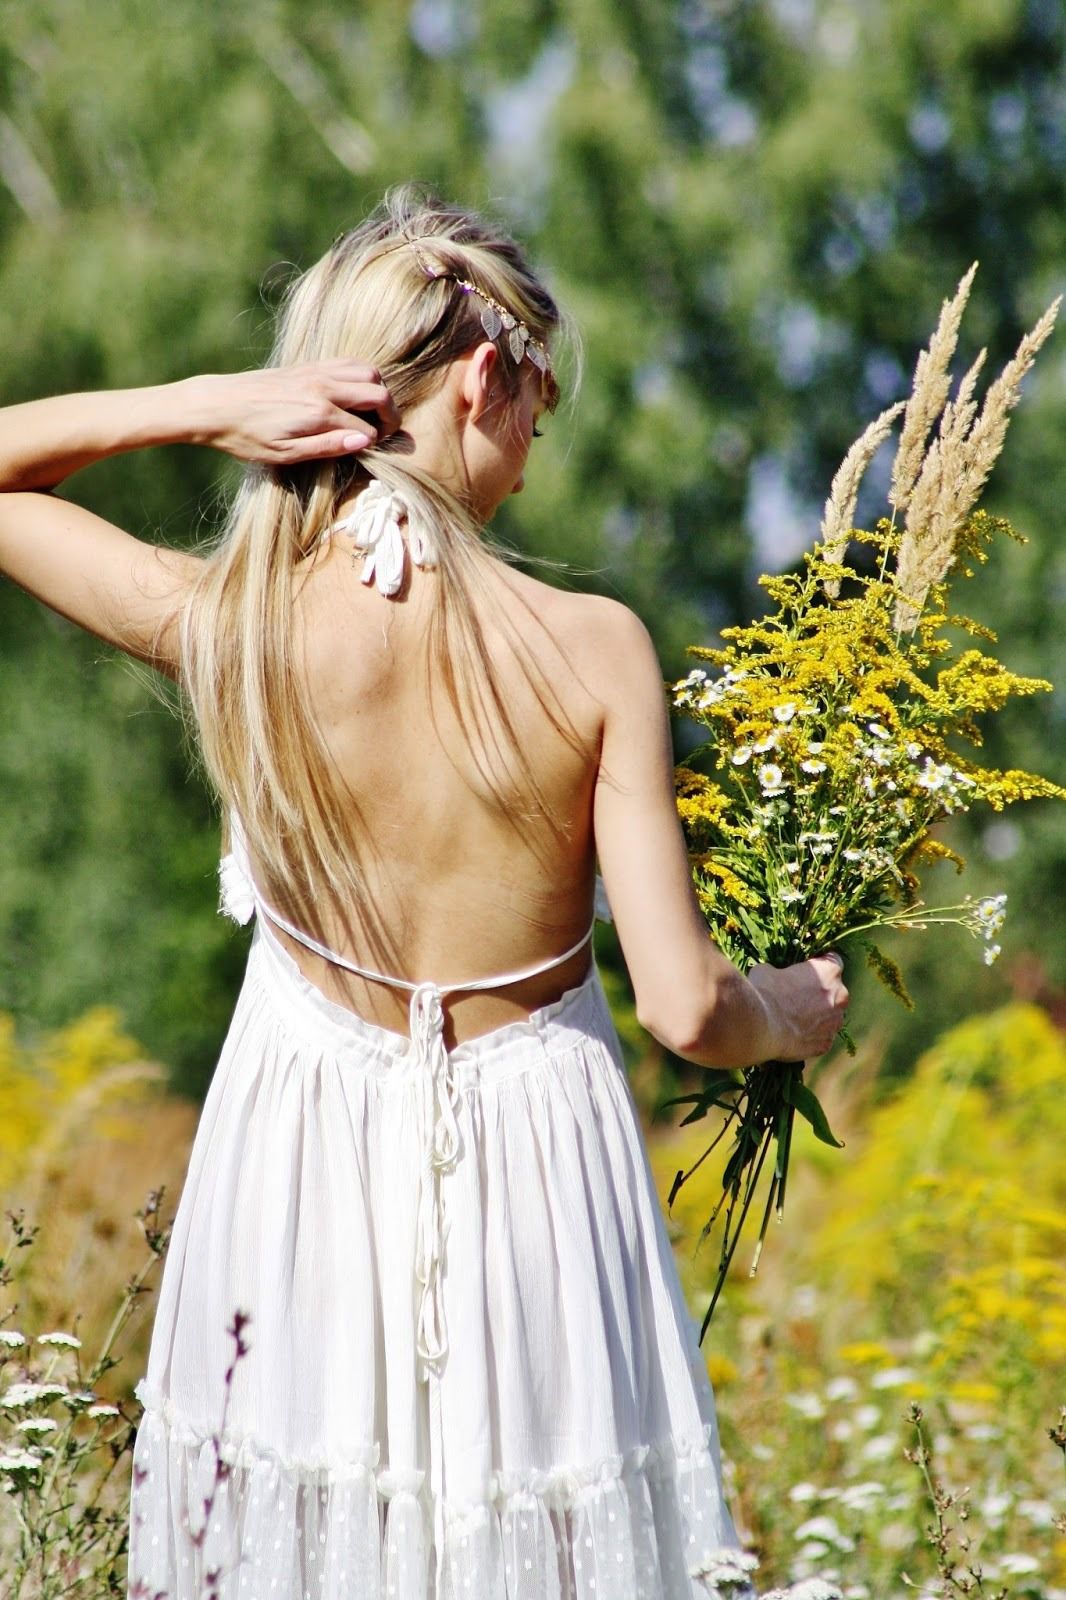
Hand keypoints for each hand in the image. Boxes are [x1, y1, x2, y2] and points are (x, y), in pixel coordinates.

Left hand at [183, 360, 401, 464]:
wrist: (216, 405)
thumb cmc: (247, 437)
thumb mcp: (285, 454)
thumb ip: (328, 446)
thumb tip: (365, 441)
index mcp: (318, 413)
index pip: (367, 427)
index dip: (375, 443)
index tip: (370, 452)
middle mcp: (321, 387)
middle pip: (377, 392)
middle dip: (390, 414)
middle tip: (385, 432)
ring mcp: (315, 372)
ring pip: (368, 371)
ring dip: (379, 391)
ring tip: (372, 412)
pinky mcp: (308, 366)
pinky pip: (348, 362)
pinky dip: (362, 376)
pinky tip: (354, 394)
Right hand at [748, 951, 848, 1062]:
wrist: (761, 1025)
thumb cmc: (765, 991)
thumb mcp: (769, 969)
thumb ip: (782, 972)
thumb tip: (777, 977)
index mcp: (829, 972)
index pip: (834, 961)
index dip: (819, 965)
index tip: (806, 970)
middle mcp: (839, 996)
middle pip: (835, 991)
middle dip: (821, 993)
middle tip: (798, 996)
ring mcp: (834, 1023)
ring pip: (831, 1017)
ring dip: (819, 1016)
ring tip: (795, 1019)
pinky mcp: (825, 1044)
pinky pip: (822, 1037)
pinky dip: (812, 1036)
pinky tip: (794, 1035)